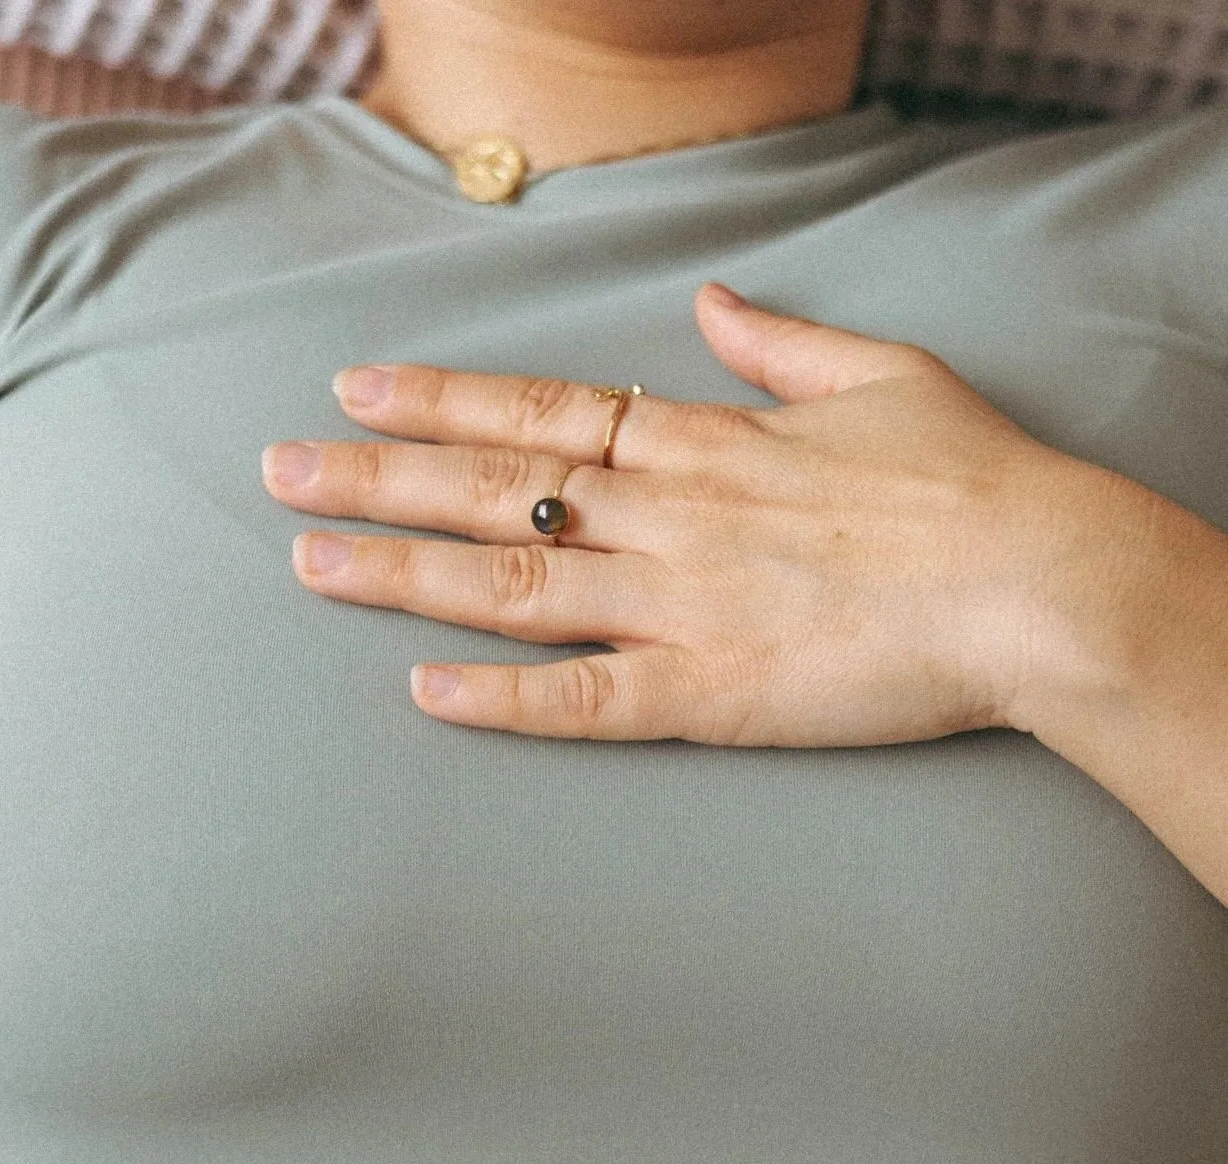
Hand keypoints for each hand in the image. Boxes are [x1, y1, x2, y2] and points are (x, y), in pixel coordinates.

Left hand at [262, 284, 1099, 746]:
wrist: (1039, 582)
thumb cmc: (976, 483)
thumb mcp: (881, 376)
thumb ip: (780, 345)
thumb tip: (710, 308)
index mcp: (707, 442)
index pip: (543, 411)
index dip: (442, 400)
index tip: (359, 387)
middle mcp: (672, 517)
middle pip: (496, 488)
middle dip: (379, 476)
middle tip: (278, 473)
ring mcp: (684, 608)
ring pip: (513, 585)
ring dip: (403, 573)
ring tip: (309, 560)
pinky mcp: (713, 696)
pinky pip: (587, 700)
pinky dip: (504, 701)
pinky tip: (425, 696)